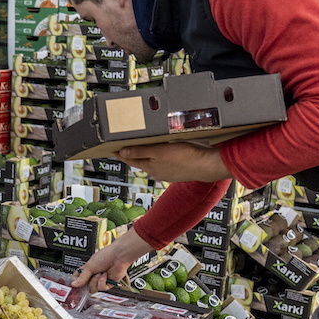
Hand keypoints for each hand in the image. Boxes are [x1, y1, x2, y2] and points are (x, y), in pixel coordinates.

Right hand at [71, 227, 154, 291]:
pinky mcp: (108, 284)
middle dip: (88, 282)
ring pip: (93, 288)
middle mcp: (94, 275)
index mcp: (88, 269)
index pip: (79, 278)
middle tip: (90, 277)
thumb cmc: (105, 256)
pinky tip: (105, 275)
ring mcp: (101, 280)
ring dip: (96, 280)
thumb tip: (74, 284)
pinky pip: (101, 288)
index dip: (77, 282)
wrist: (118, 257)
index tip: (75, 285)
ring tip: (100, 273)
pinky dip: (102, 281)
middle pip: (86, 285)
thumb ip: (82, 277)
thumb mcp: (89, 266)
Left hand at [115, 142, 231, 182]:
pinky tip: (163, 152)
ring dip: (147, 155)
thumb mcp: (159, 151)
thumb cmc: (184, 157)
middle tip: (124, 146)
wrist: (207, 165)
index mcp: (150, 167)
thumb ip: (140, 152)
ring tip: (142, 147)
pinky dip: (160, 157)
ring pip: (153, 162)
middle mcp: (157, 172)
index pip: (130, 160)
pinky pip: (164, 163)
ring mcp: (168, 172)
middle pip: (141, 161)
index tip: (112, 149)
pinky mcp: (178, 170)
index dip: (121, 154)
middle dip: (133, 154)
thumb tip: (122, 153)